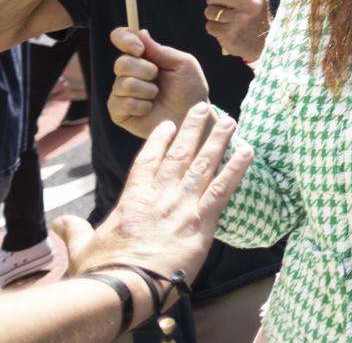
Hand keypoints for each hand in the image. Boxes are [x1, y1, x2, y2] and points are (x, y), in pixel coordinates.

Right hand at [70, 102, 251, 289]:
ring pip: (204, 165)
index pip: (147, 161)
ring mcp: (182, 206)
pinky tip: (248, 152)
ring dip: (218, 140)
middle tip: (205, 107)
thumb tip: (59, 223)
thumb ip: (75, 232)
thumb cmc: (102, 271)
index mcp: (132, 199)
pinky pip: (223, 189)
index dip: (159, 140)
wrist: (125, 288)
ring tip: (230, 121)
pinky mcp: (202, 222)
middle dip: (193, 129)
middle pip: (180, 154)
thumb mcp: (82, 248)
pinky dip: (236, 169)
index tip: (168, 124)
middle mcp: (160, 196)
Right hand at [108, 28, 210, 139]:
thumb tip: (140, 32)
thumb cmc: (190, 89)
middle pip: (121, 63)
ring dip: (146, 90)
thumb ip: (161, 51)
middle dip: (145, 70)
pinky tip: (149, 108)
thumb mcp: (182, 64)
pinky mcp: (118, 111)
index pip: (121, 38)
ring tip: (157, 95)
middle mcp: (129, 72)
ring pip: (123, 83)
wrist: (191, 117)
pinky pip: (121, 103)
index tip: (139, 49)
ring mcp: (121, 92)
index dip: (124, 39)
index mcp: (143, 57)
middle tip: (158, 77)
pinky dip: (141, 105)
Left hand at [202, 0, 271, 63]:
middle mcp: (252, 4)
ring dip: (212, 14)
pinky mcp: (230, 34)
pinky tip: (225, 30)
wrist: (264, 44)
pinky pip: (210, 26)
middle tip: (216, 5)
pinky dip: (213, 28)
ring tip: (224, 19)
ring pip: (210, 11)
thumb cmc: (253, 15)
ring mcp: (241, 20)